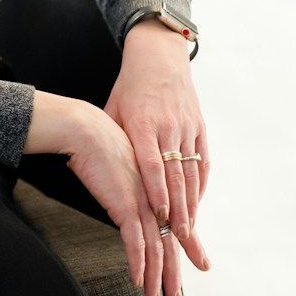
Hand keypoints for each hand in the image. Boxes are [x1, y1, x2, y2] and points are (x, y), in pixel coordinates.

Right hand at [27, 92, 173, 295]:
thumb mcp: (122, 168)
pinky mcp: (125, 205)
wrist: (86, 130)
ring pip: (156, 248)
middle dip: (174, 274)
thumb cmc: (99, 145)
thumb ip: (129, 185)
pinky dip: (138, 264)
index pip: (176, 225)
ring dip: (157, 277)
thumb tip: (126, 199)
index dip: (189, 247)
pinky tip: (138, 281)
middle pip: (170, 244)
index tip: (200, 264)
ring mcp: (142, 203)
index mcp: (156, 190)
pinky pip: (134, 241)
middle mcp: (154, 199)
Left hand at [105, 22, 211, 295]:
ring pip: (191, 172)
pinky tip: (196, 205)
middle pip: (175, 175)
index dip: (157, 191)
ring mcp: (186, 128)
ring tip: (190, 231)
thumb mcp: (114, 110)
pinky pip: (202, 162)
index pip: (151, 164)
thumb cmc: (129, 88)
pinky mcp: (198, 128)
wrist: (158, 58)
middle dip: (179, 209)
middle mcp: (168, 128)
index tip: (161, 216)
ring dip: (191, 204)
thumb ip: (111, 139)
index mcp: (143, 124)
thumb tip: (94, 168)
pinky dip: (200, 185)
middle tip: (181, 237)